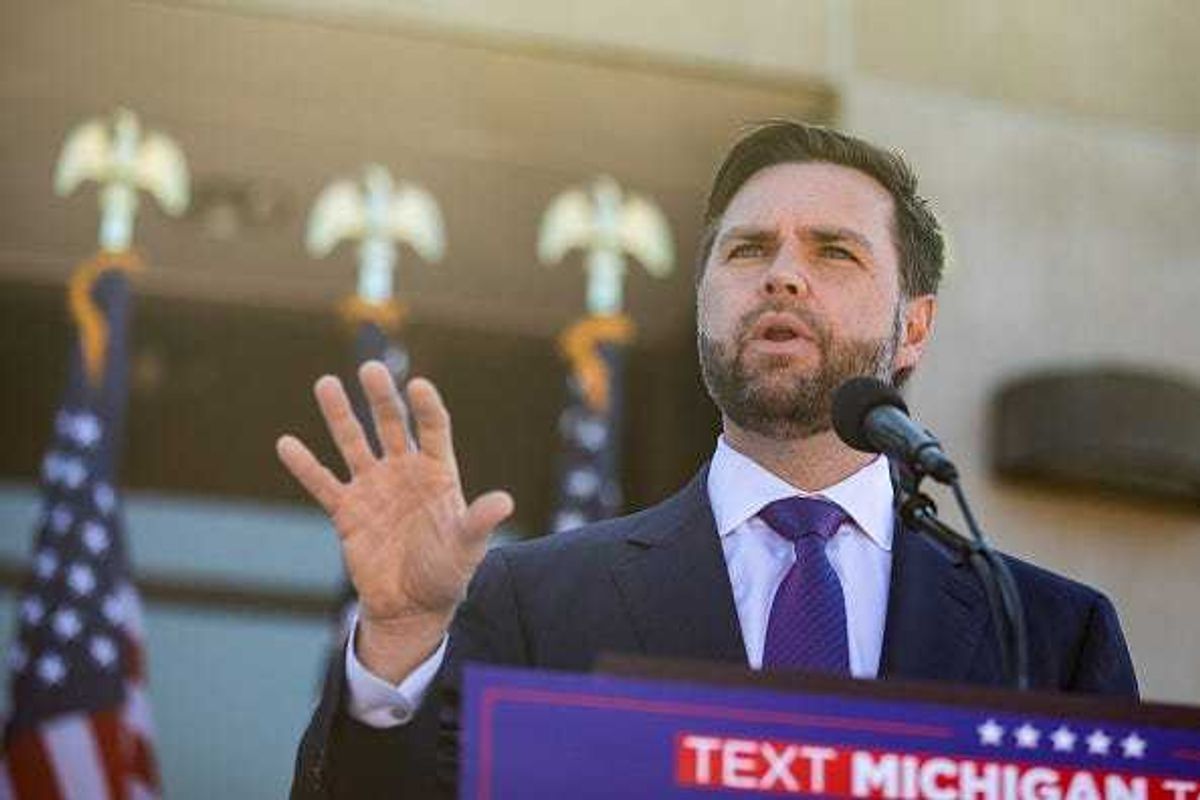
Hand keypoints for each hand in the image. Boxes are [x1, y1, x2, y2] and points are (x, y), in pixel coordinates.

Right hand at [276, 361, 513, 680]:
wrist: (412, 608)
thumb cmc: (447, 574)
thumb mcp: (467, 549)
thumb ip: (479, 522)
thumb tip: (504, 502)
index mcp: (437, 473)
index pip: (433, 429)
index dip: (426, 407)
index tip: (418, 386)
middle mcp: (403, 472)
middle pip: (391, 425)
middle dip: (381, 397)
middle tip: (371, 368)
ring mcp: (373, 488)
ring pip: (353, 443)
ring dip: (340, 415)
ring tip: (326, 383)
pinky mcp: (346, 512)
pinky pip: (322, 483)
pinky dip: (305, 465)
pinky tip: (286, 443)